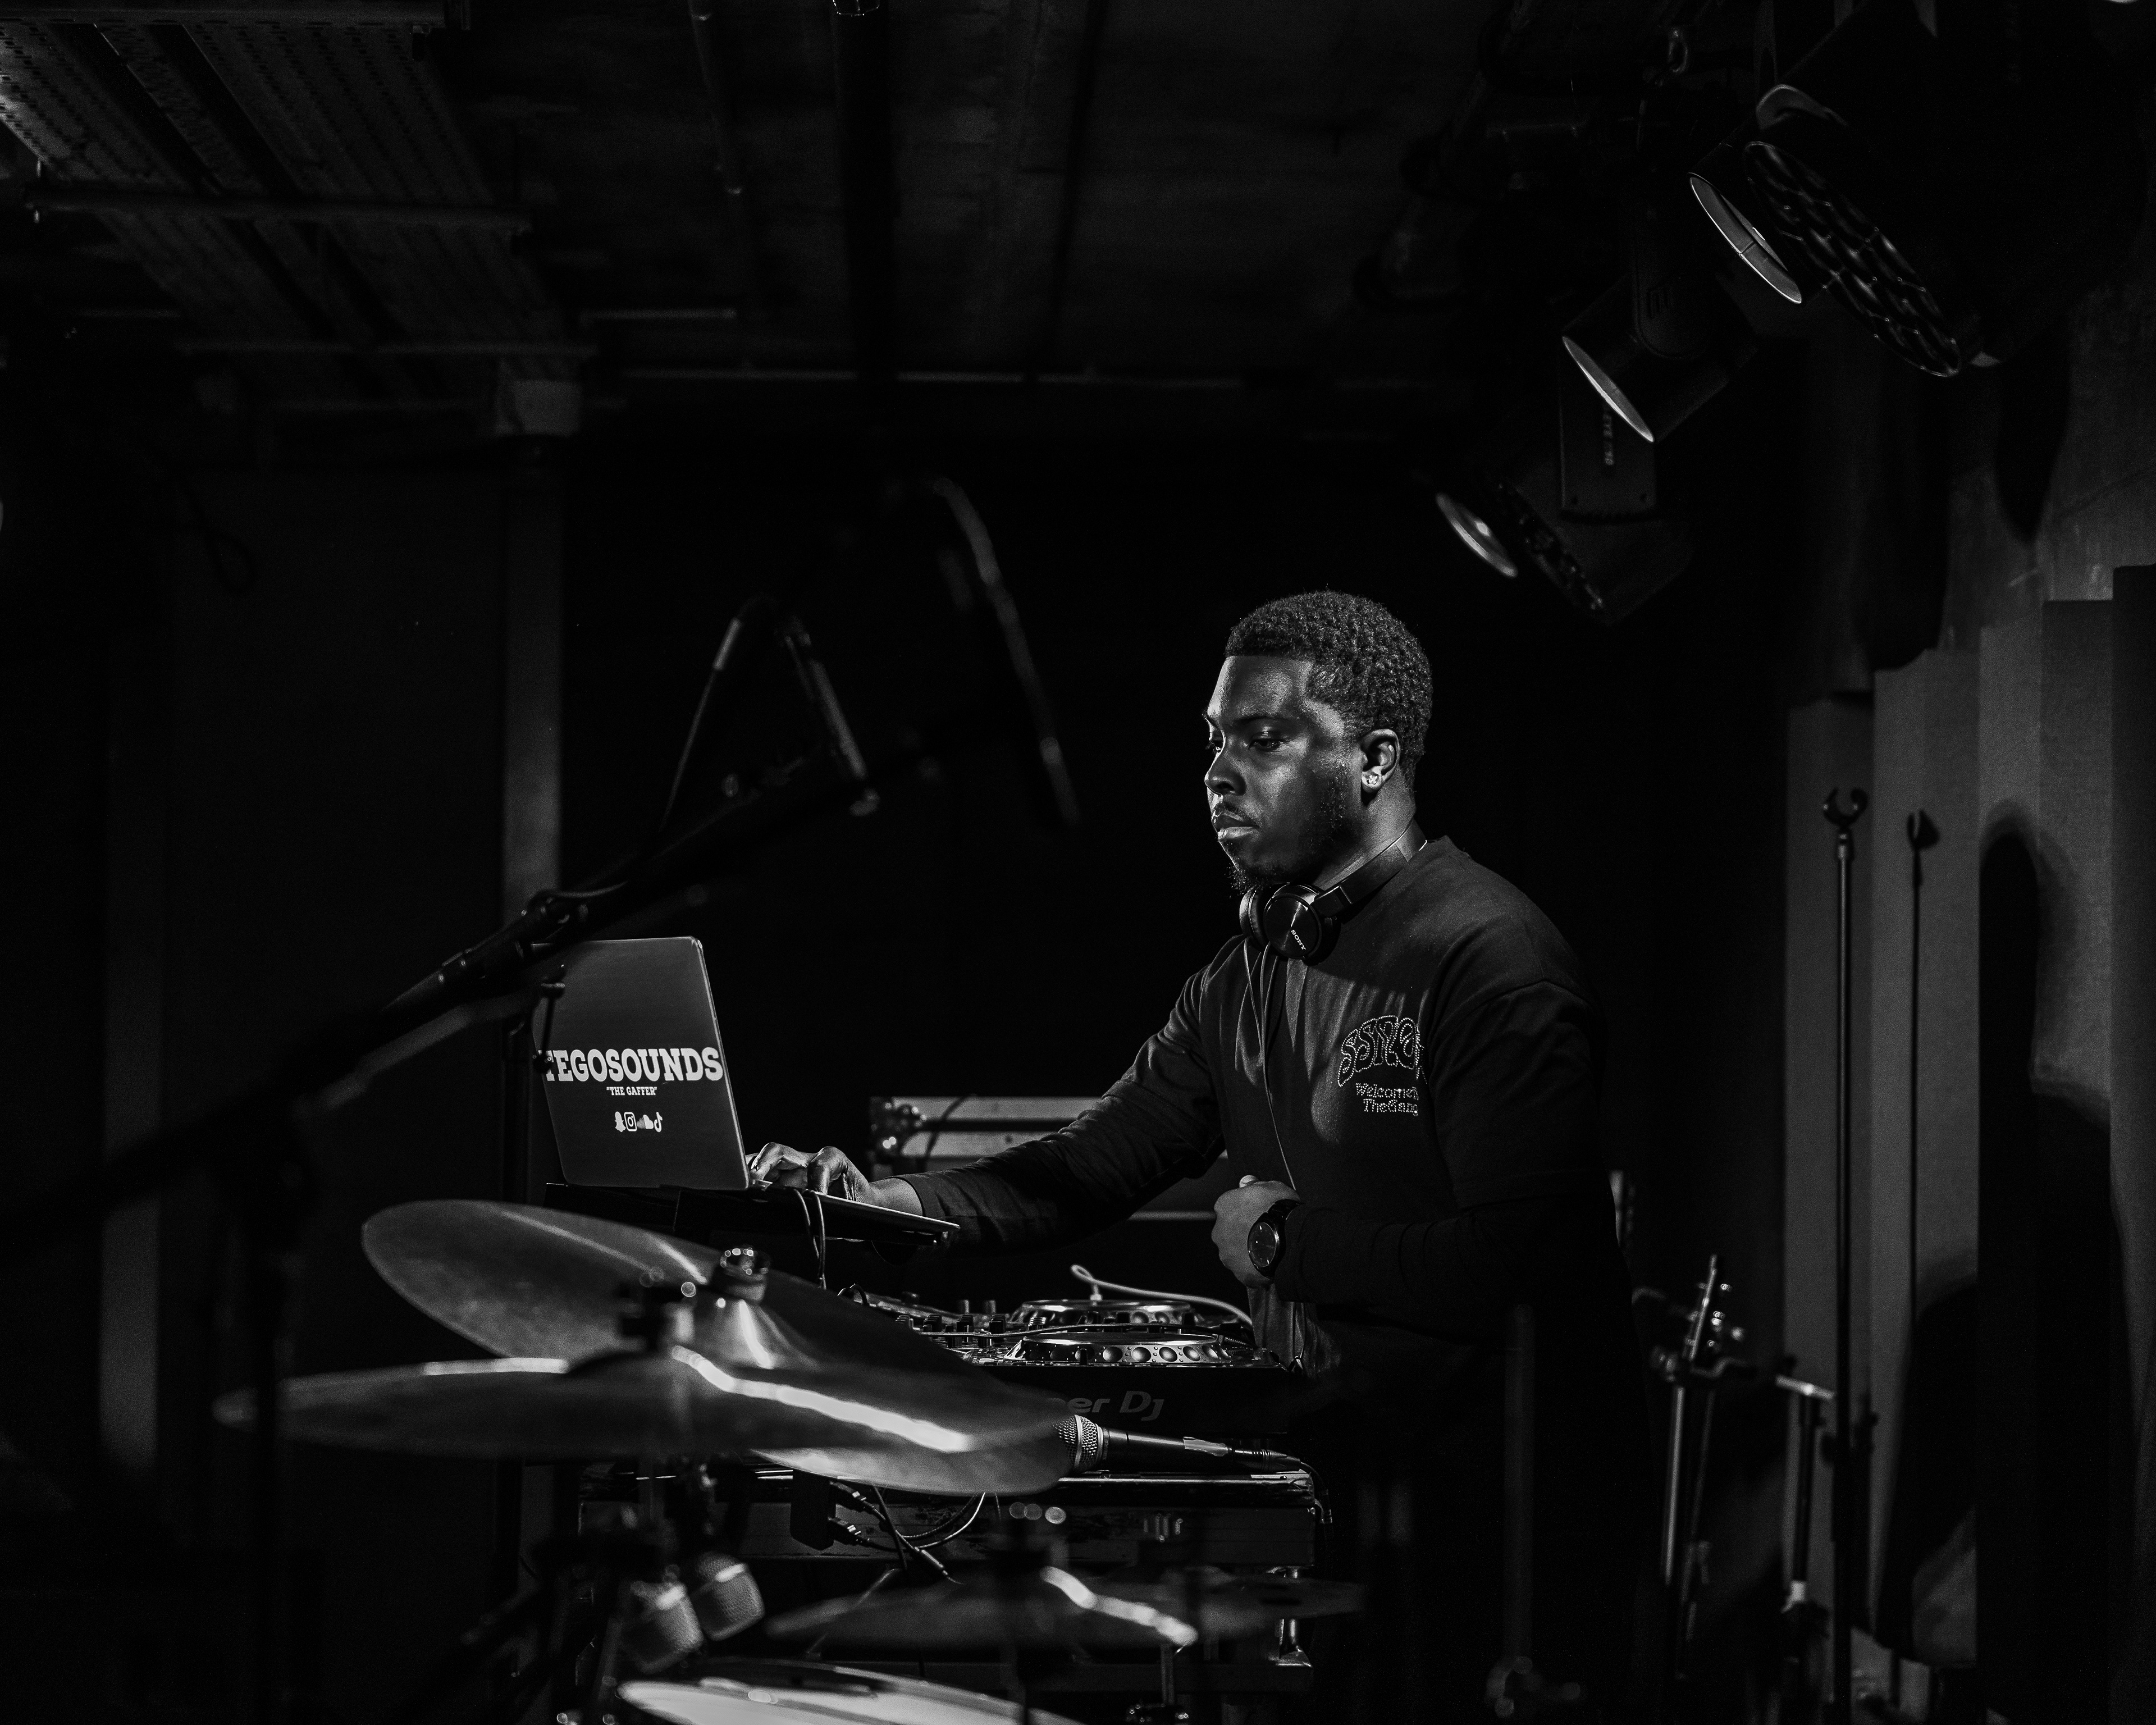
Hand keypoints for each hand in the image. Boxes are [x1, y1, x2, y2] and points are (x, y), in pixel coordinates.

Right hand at [749, 1142, 877, 1204]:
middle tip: (753, 1181)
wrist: (862, 1203)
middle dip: (764, 1162)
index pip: (821, 1162)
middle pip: (779, 1151)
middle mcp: (808, 1161)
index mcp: (833, 1161)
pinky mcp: (782, 1182)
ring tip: (739, 1185)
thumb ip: (838, 1209)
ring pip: (764, 1162)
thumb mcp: (858, 1208)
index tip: (818, 1196)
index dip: (817, 1178)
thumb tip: (813, 1207)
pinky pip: (761, 1175)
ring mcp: (792, 1170)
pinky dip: (748, 1180)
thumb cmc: (860, 1203)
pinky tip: (739, 1190)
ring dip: (750, 1171)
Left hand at [1212, 1175, 1296, 1288]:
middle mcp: (1220, 1231)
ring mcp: (1228, 1254)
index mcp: (1224, 1206)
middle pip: (1229, 1231)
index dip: (1246, 1210)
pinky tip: (1270, 1262)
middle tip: (1264, 1232)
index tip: (1258, 1214)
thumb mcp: (1272, 1187)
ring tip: (1269, 1249)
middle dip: (1243, 1232)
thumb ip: (1255, 1185)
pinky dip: (1255, 1267)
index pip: (1230, 1207)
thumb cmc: (1279, 1212)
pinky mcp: (1239, 1272)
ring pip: (1236, 1252)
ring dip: (1247, 1250)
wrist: (1288, 1239)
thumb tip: (1247, 1182)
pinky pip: (1246, 1269)